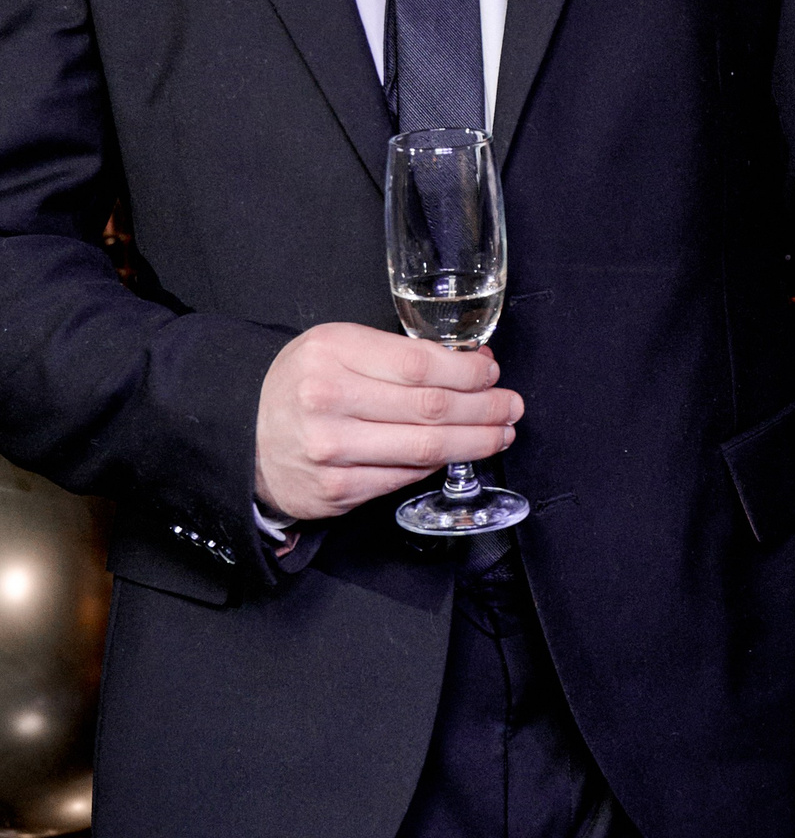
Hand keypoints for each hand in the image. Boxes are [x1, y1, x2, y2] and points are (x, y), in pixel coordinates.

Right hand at [255, 321, 522, 520]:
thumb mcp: (337, 347)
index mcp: (332, 352)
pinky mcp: (335, 490)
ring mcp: (331, 450)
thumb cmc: (298, 385)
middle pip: (431, 408)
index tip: (491, 374)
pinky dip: (435, 466)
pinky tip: (455, 454)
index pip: (422, 365)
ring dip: (475, 442)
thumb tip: (471, 364)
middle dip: (484, 409)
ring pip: (425, 449)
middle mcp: (328, 400)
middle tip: (511, 407)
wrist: (240, 434)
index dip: (469, 373)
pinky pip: (403, 478)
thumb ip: (398, 354)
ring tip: (501, 434)